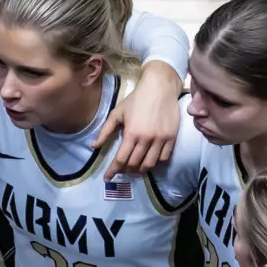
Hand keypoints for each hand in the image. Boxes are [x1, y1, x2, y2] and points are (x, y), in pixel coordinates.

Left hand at [95, 60, 182, 179]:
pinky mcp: (172, 137)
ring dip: (140, 169)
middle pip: (134, 164)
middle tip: (121, 169)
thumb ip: (105, 131)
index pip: (120, 159)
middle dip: (126, 170)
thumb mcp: (117, 113)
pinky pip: (163, 157)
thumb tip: (94, 146)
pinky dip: (155, 161)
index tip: (107, 178)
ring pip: (149, 163)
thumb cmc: (136, 99)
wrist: (160, 87)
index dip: (113, 171)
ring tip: (135, 167)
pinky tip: (149, 158)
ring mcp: (161, 139)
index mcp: (131, 133)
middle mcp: (146, 139)